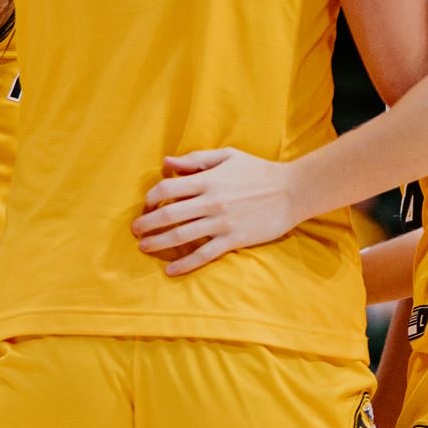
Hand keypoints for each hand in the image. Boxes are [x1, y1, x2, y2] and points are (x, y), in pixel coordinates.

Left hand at [132, 149, 300, 275]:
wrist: (292, 191)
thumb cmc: (258, 171)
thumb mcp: (227, 156)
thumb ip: (195, 160)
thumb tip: (166, 162)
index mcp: (207, 179)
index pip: (167, 188)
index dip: (151, 197)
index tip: (146, 205)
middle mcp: (210, 201)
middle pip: (168, 214)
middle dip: (147, 224)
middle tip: (135, 231)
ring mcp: (221, 222)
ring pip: (181, 236)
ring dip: (158, 243)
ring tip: (144, 247)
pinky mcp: (233, 240)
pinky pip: (203, 254)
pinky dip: (184, 264)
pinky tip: (170, 270)